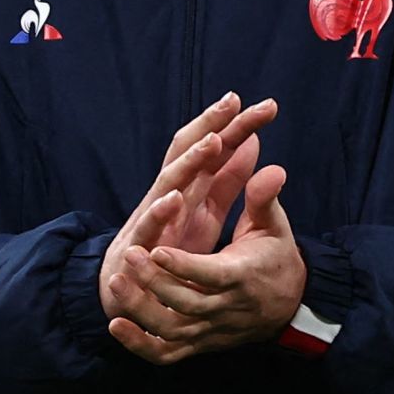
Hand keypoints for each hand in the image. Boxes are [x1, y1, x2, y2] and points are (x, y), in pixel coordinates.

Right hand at [97, 94, 277, 331]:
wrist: (128, 291)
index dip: (236, 127)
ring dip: (188, 161)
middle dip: (212, 126)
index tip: (266, 106)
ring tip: (213, 140)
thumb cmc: (170, 248)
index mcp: (189, 187)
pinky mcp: (138, 247)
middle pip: (189, 153)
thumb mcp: (207, 213)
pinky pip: (147, 227)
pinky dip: (159, 212)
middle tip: (235, 102)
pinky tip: (174, 198)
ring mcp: (151, 218)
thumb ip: (227, 180)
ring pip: (168, 181)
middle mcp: (169, 195)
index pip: (212, 150)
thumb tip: (251, 142)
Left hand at [109, 164, 306, 363]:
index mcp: (242, 277)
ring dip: (141, 311)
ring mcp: (209, 329)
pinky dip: (140, 345)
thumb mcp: (274, 227)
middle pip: (186, 304)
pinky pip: (167, 354)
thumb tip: (272, 169)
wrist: (289, 304)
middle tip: (129, 255)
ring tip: (116, 282)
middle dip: (155, 282)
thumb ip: (264, 200)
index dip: (184, 266)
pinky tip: (116, 326)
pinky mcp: (199, 343)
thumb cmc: (275, 257)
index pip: (211, 276)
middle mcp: (224, 308)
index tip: (157, 249)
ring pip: (172, 330)